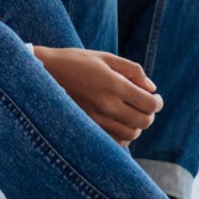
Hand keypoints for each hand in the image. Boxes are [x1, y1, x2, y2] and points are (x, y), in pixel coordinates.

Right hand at [33, 46, 162, 145]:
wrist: (41, 72)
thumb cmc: (74, 61)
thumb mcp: (104, 57)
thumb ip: (132, 70)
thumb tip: (151, 88)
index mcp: (113, 85)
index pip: (149, 104)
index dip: (157, 102)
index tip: (155, 98)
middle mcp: (106, 105)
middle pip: (143, 122)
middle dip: (148, 114)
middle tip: (143, 105)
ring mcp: (95, 118)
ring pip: (131, 134)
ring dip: (135, 125)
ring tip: (129, 114)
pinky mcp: (86, 126)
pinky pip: (114, 141)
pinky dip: (122, 136)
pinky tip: (117, 123)